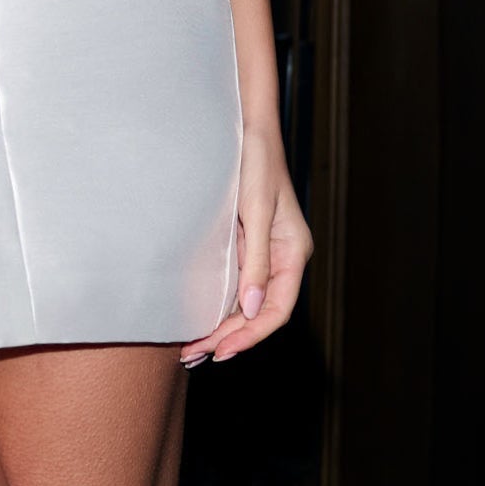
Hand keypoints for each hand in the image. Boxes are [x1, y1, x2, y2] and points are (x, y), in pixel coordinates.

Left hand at [184, 123, 312, 367]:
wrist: (246, 130)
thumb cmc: (256, 164)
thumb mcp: (254, 212)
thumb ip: (256, 262)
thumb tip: (253, 310)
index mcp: (293, 254)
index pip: (276, 310)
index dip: (249, 336)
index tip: (220, 351)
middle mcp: (281, 259)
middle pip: (258, 312)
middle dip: (229, 337)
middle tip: (193, 355)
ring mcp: (263, 253)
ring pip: (245, 302)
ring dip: (221, 326)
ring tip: (190, 347)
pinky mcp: (245, 245)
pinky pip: (235, 284)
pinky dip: (217, 304)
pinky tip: (196, 316)